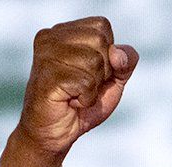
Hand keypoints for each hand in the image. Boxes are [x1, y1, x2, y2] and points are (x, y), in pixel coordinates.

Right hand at [0, 16, 138, 166]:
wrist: (55, 134)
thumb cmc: (81, 103)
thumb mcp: (113, 79)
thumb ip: (126, 60)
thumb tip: (117, 54)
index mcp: (63, 31)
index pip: (102, 26)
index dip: (107, 55)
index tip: (90, 72)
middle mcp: (51, 37)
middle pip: (100, 42)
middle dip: (102, 71)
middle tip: (82, 86)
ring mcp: (46, 56)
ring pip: (95, 62)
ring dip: (93, 87)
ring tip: (75, 94)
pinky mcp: (47, 76)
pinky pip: (86, 83)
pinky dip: (86, 99)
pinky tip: (70, 102)